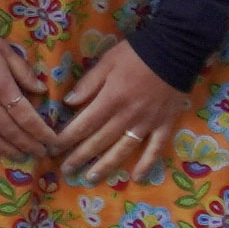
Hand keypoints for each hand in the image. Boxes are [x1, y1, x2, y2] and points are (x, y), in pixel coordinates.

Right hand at [0, 25, 65, 172]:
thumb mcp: (6, 50)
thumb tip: (41, 91)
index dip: (41, 132)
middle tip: (40, 154)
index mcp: (1, 85)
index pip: (25, 116)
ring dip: (6, 150)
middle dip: (28, 144)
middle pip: (9, 130)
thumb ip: (24, 72)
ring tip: (19, 156)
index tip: (52, 142)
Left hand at [51, 40, 196, 184]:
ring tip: (91, 178)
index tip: (53, 149)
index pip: (84, 124)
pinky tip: (137, 177)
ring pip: (123, 149)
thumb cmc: (137, 54)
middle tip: (66, 170)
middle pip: (100, 140)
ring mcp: (147, 123)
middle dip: (80, 156)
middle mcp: (127, 116)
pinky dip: (147, 163)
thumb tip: (69, 103)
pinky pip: (155, 148)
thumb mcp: (107, 62)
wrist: (175, 49)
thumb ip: (89, 83)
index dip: (67, 138)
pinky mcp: (165, 124)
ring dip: (106, 165)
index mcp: (110, 99)